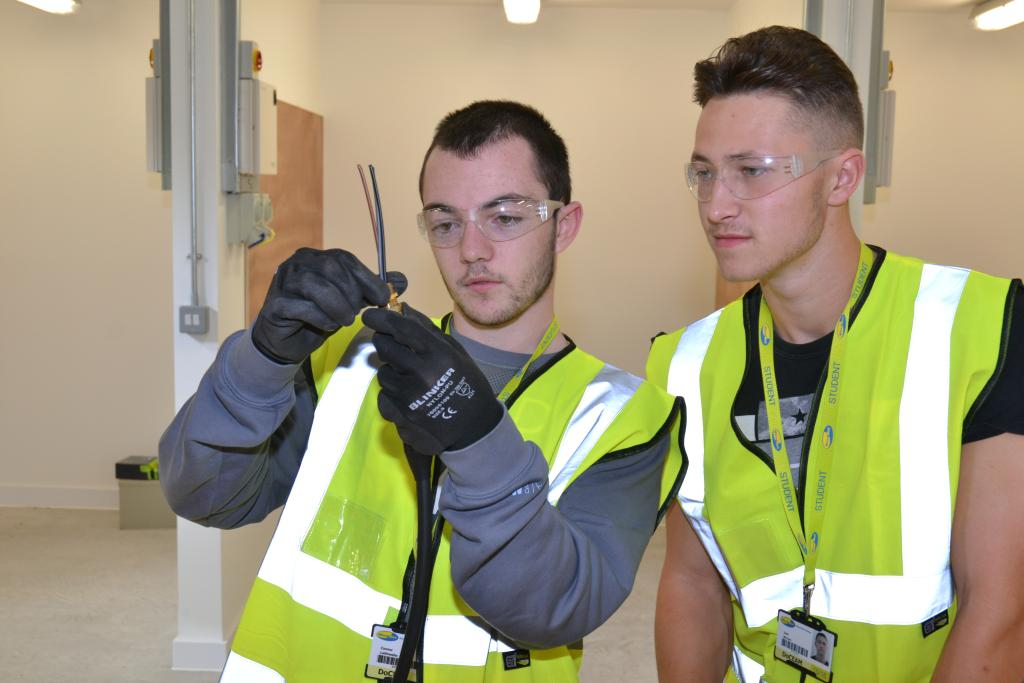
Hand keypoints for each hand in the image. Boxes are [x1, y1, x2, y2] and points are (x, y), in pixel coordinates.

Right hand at [252, 247, 406, 364]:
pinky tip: (328, 326)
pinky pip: (301, 307)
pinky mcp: (275, 304)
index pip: (345, 259)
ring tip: (345, 321)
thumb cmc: (319, 317)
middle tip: (358, 313)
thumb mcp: (351, 303)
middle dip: (351, 293)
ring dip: (337, 306)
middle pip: (331, 269)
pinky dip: (321, 318)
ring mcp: (283, 282)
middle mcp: (298, 263)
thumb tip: (403, 280)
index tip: (382, 298)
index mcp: (317, 257)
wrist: (288, 342)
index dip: (367, 278)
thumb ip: (373, 291)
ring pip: (315, 286)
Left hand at [363, 305, 502, 453]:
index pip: (401, 329)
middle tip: (395, 346)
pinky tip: (408, 397)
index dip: (381, 318)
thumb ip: (428, 331)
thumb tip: (403, 310)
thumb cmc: (467, 385)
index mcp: (438, 355)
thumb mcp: (455, 353)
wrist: (474, 428)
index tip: (369, 315)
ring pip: (382, 373)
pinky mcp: (401, 416)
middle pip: (384, 347)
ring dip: (391, 371)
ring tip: (409, 377)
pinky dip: (392, 394)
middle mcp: (421, 374)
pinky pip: (384, 397)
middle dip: (385, 342)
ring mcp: (409, 397)